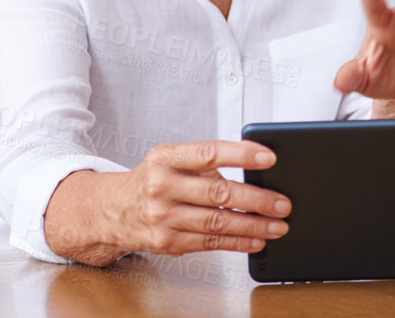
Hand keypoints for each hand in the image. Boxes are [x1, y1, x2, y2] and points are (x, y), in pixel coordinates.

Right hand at [45, 140, 291, 265]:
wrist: (112, 210)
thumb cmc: (151, 179)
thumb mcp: (169, 159)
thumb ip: (204, 162)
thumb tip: (254, 169)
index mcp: (165, 157)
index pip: (208, 152)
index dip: (241, 154)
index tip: (269, 156)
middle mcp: (162, 186)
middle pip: (218, 193)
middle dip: (256, 199)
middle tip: (282, 202)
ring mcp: (164, 217)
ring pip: (217, 222)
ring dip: (253, 226)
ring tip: (277, 225)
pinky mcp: (168, 242)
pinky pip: (210, 242)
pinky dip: (237, 242)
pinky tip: (256, 240)